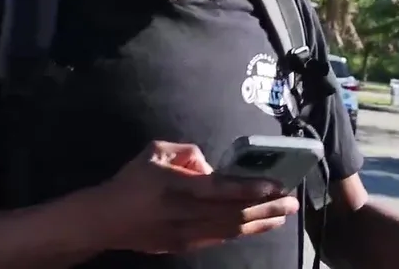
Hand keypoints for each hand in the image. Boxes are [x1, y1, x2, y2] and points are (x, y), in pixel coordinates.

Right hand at [96, 141, 300, 254]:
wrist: (106, 220)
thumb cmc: (129, 181)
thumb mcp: (153, 152)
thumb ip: (186, 152)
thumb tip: (211, 165)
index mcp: (174, 186)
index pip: (219, 189)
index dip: (249, 188)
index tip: (274, 185)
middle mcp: (183, 212)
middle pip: (233, 213)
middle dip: (266, 207)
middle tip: (291, 201)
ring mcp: (186, 234)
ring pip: (231, 230)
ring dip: (260, 223)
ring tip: (282, 216)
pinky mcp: (185, 246)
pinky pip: (220, 238)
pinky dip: (241, 231)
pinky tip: (256, 225)